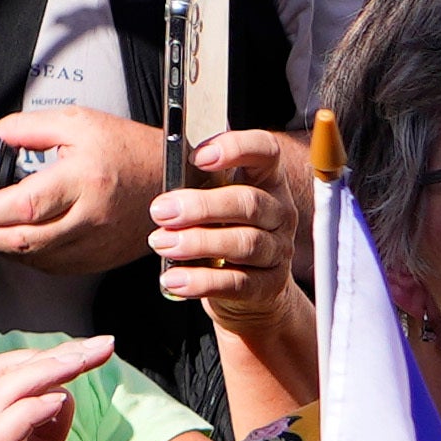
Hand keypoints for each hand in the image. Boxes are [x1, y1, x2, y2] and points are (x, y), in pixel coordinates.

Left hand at [0, 103, 169, 274]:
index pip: (23, 206)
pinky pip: (54, 267)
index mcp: (82, 179)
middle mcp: (89, 217)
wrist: (173, 179)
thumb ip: (26, 127)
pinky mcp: (98, 259)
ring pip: (35, 258)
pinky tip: (20, 240)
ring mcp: (95, 244)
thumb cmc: (130, 149)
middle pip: (23, 240)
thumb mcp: (77, 123)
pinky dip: (29, 257)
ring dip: (3, 247)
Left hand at [130, 122, 301, 313]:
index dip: (235, 148)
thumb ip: (196, 190)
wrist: (250, 291)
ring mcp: (279, 250)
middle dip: (200, 206)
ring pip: (244, 243)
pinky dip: (201, 281)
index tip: (196, 157)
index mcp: (267, 180)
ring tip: (161, 243)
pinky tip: (172, 278)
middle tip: (161, 211)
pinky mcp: (269, 286)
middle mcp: (280, 212)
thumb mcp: (212, 205)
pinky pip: (237, 283)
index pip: (265, 151)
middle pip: (248, 202)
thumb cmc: (222, 233)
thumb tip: (164, 197)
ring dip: (197, 242)